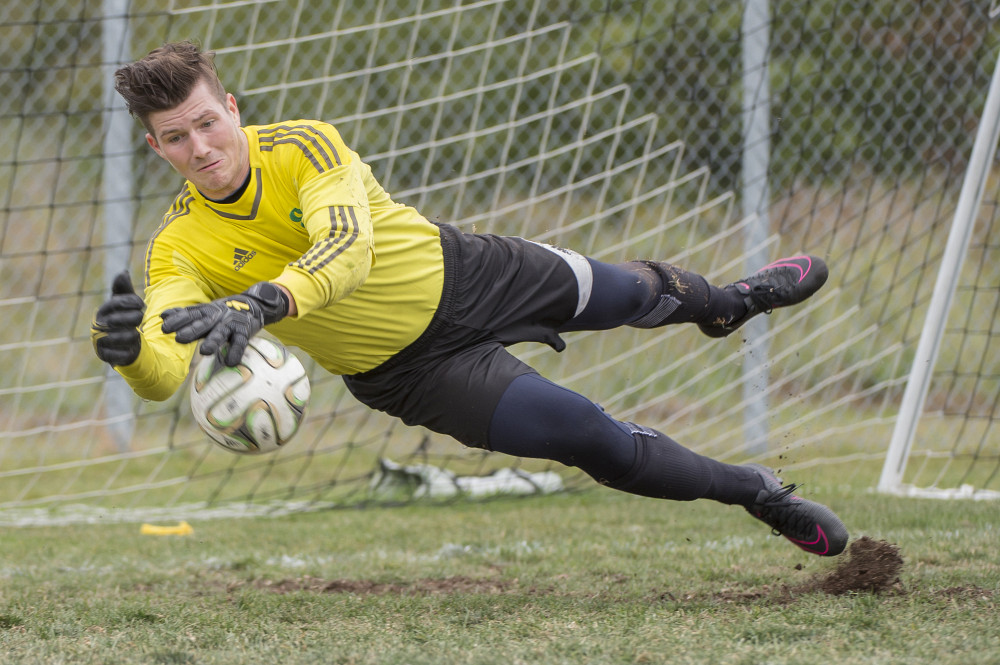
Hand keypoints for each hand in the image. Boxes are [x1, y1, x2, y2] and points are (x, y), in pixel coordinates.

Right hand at [92, 271, 145, 365]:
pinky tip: (133, 348)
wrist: (124, 343)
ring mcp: (100, 342)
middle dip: (134, 318)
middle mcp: (97, 326)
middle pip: (117, 319)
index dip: (131, 301)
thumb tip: (123, 272)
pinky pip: (118, 355)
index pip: (115, 302)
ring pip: (118, 337)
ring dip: (132, 335)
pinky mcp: (105, 356)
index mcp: (102, 311)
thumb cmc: (124, 318)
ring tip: (136, 333)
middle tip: (140, 318)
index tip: (142, 303)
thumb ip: (124, 289)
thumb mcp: (126, 303)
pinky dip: (128, 351)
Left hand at [160, 282, 288, 365]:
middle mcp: (218, 316)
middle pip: (203, 323)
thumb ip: (186, 315)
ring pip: (221, 333)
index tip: (164, 327)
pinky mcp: (245, 332)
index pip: (190, 314)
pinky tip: (230, 362)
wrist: (254, 305)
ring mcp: (232, 324)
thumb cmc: (224, 312)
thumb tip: (161, 316)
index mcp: (206, 311)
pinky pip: (240, 343)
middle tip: (179, 338)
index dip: (177, 320)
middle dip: (191, 330)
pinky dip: (236, 352)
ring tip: (205, 351)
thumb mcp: (205, 311)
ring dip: (213, 341)